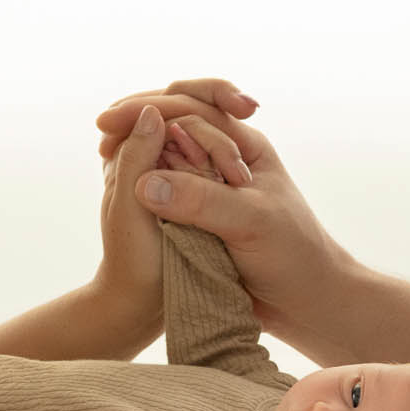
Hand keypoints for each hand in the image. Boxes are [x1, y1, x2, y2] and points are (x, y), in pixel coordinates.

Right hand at [94, 81, 349, 338]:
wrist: (306, 301)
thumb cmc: (293, 255)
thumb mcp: (250, 223)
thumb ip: (202, 200)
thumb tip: (146, 182)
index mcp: (246, 144)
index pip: (193, 108)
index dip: (150, 109)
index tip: (112, 121)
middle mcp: (228, 155)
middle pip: (179, 117)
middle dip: (140, 115)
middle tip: (102, 125)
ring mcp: (214, 181)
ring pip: (170, 147)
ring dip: (139, 140)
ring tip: (104, 149)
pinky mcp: (204, 209)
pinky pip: (168, 180)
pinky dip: (143, 172)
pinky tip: (121, 179)